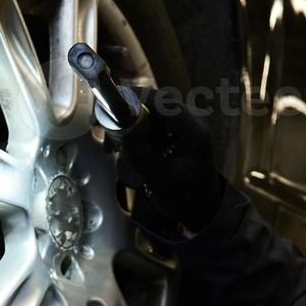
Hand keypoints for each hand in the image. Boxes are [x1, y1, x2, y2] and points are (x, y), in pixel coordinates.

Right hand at [113, 102, 225, 234]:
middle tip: (103, 132)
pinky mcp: (172, 132)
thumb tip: (121, 141)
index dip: (132, 100)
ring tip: (110, 147)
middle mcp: (188, 120)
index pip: (160, 101)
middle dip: (124, 115)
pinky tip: (121, 149)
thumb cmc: (188, 196)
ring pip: (146, 112)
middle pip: (150, 103)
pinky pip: (148, 123)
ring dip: (126, 126)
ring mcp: (180, 125)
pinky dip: (132, 134)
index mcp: (192, 129)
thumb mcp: (163, 182)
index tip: (106, 112)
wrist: (202, 206)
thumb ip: (143, 160)